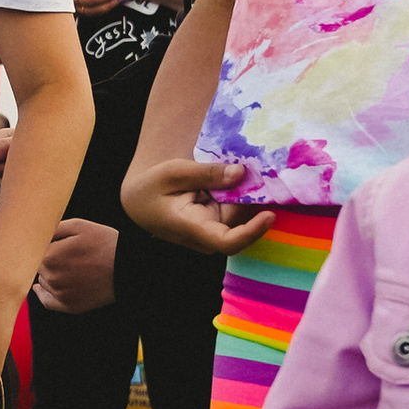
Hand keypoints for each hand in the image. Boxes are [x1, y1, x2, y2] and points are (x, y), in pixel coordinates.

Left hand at [32, 218, 117, 315]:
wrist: (129, 268)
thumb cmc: (104, 242)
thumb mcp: (78, 225)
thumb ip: (51, 228)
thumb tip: (31, 233)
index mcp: (50, 257)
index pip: (31, 250)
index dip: (40, 244)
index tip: (47, 241)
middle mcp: (52, 278)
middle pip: (37, 266)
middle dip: (44, 258)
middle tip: (62, 251)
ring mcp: (60, 294)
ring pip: (43, 281)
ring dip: (48, 273)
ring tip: (69, 264)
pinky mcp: (69, 306)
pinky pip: (47, 301)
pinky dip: (43, 294)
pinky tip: (39, 287)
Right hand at [119, 151, 274, 258]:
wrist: (139, 202)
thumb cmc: (151, 188)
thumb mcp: (173, 172)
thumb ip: (207, 173)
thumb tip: (241, 172)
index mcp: (193, 228)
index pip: (228, 241)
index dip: (253, 231)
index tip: (270, 214)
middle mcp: (208, 237)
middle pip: (242, 220)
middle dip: (254, 196)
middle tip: (261, 167)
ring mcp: (215, 232)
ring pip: (242, 214)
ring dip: (248, 192)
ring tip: (247, 166)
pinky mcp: (219, 224)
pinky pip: (237, 209)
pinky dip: (241, 193)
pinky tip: (239, 174)